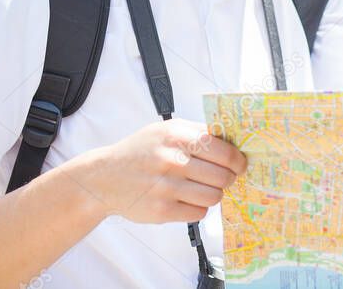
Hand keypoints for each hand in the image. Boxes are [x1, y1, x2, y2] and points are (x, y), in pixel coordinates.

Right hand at [77, 118, 247, 223]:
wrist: (103, 178)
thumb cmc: (141, 151)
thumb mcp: (167, 130)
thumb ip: (198, 133)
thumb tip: (234, 142)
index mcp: (177, 136)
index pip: (224, 151)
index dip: (238, 160)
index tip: (240, 165)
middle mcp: (172, 161)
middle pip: (223, 176)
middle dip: (228, 179)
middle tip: (223, 178)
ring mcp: (166, 187)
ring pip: (214, 196)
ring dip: (213, 194)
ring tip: (203, 188)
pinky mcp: (161, 211)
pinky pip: (198, 212)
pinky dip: (198, 207)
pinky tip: (187, 199)